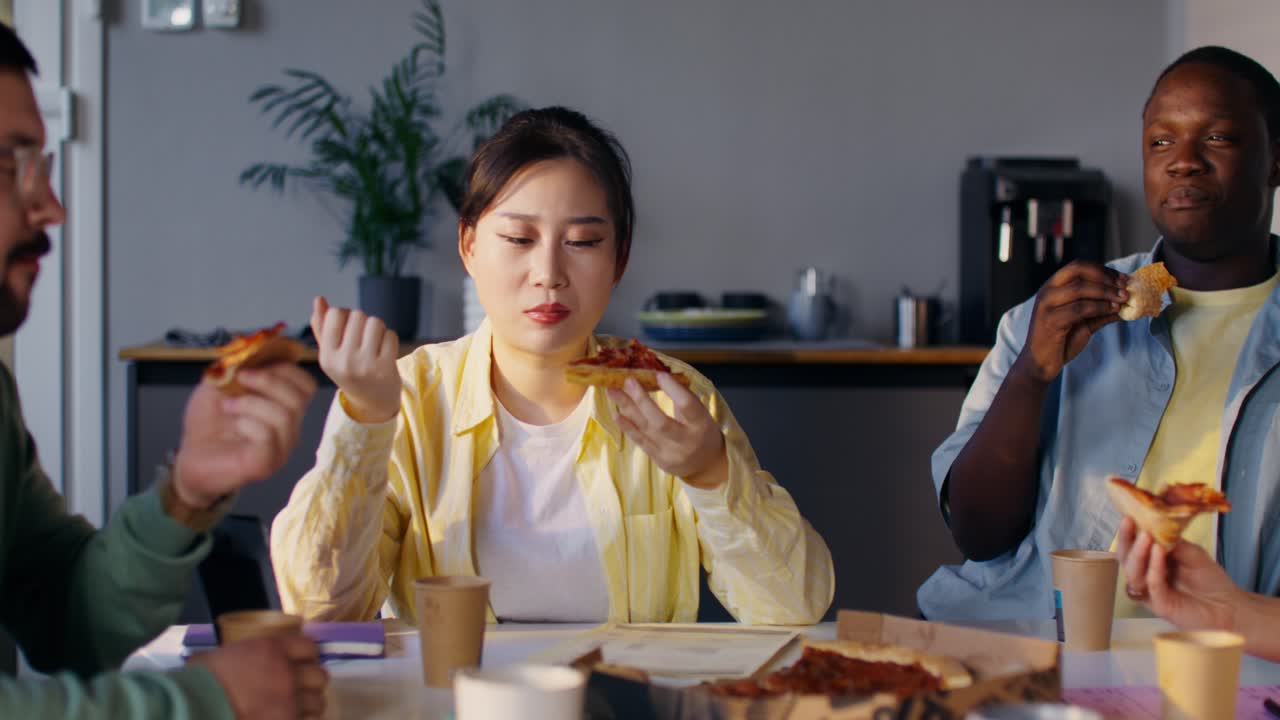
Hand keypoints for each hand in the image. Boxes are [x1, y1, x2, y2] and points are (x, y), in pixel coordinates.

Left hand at [174, 364, 315, 507]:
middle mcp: (289, 429)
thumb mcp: (218, 385)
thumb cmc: (207, 424)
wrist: (189, 459)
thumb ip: (236, 366)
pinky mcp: (266, 463)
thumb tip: (252, 345)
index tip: (254, 364)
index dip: (285, 369)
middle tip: (241, 378)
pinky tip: (232, 424)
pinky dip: (247, 422)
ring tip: (227, 405)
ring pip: (285, 415)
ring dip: (252, 402)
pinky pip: (268, 436)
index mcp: (284, 408)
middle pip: (300, 397)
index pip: (306, 385)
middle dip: (269, 381)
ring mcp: (281, 448)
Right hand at [190, 635, 328, 719]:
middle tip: (296, 691)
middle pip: (319, 676)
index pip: (309, 647)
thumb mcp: (219, 657)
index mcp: (271, 649)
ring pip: (317, 704)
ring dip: (306, 708)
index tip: (300, 664)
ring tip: (291, 711)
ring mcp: (288, 701)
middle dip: (309, 684)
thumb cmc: (197, 683)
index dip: (306, 657)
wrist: (190, 708)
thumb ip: (242, 656)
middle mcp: (286, 672)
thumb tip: (242, 661)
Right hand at [311, 296, 400, 422]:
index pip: (335, 313)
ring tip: (374, 344)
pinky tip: (384, 351)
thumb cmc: (350, 372)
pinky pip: (391, 335)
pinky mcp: (386, 368)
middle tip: (363, 340)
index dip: (344, 315)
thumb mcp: (331, 354)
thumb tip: (318, 298)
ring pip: (375, 322)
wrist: (372, 403)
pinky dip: (390, 338)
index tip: (348, 329)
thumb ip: (322, 326)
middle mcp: (344, 361)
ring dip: (378, 329)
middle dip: (363, 322)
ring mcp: (365, 365)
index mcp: (327, 356)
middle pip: (358, 315)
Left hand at [608, 374, 726, 486]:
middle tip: (628, 380)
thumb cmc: (702, 431)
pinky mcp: (659, 460)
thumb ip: (683, 397)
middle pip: (661, 422)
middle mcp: (686, 441)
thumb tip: (658, 375)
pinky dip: (627, 427)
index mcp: (702, 424)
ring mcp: (670, 453)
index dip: (672, 389)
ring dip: (627, 408)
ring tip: (612, 391)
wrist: (706, 464)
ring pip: (646, 429)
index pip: (687, 405)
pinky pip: (640, 441)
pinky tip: (615, 414)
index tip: (658, 374)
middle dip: (642, 399)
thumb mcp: (702, 413)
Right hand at [1013, 261, 1127, 383]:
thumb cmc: (1061, 341)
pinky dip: (1100, 307)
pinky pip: (1079, 308)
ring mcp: (1046, 305)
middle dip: (1105, 277)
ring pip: (1080, 288)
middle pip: (1078, 271)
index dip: (1103, 270)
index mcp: (1053, 287)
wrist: (1040, 364)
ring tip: (1123, 299)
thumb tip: (1127, 302)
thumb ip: (1101, 310)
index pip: (1078, 266)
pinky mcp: (1050, 320)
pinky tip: (1113, 310)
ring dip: (1107, 292)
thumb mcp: (1084, 322)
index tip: (1123, 279)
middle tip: (1125, 287)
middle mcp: (1047, 291)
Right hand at [1115, 516, 1241, 631]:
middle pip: (1126, 559)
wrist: (1228, 606)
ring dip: (1138, 553)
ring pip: (1134, 573)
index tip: (1128, 515)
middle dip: (1126, 540)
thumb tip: (1156, 527)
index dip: (1128, 531)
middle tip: (1129, 522)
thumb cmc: (1209, 580)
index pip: (1133, 546)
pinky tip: (1159, 552)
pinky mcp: (1160, 606)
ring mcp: (1151, 592)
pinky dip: (1154, 568)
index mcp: (1151, 562)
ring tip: (1146, 537)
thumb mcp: (1192, 553)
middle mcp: (1146, 576)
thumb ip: (1174, 543)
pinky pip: (1152, 585)